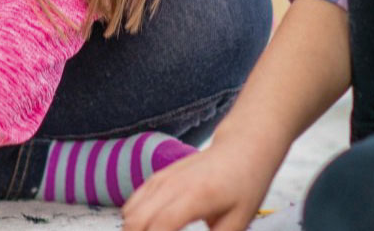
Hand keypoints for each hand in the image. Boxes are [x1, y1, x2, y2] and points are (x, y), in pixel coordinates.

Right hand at [121, 135, 278, 230]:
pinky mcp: (158, 177)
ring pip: (130, 210)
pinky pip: (134, 201)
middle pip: (136, 219)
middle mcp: (172, 184)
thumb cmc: (243, 185)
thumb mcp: (239, 222)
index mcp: (195, 196)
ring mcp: (162, 178)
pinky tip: (148, 230)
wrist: (239, 150)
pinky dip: (135, 219)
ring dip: (134, 230)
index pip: (160, 225)